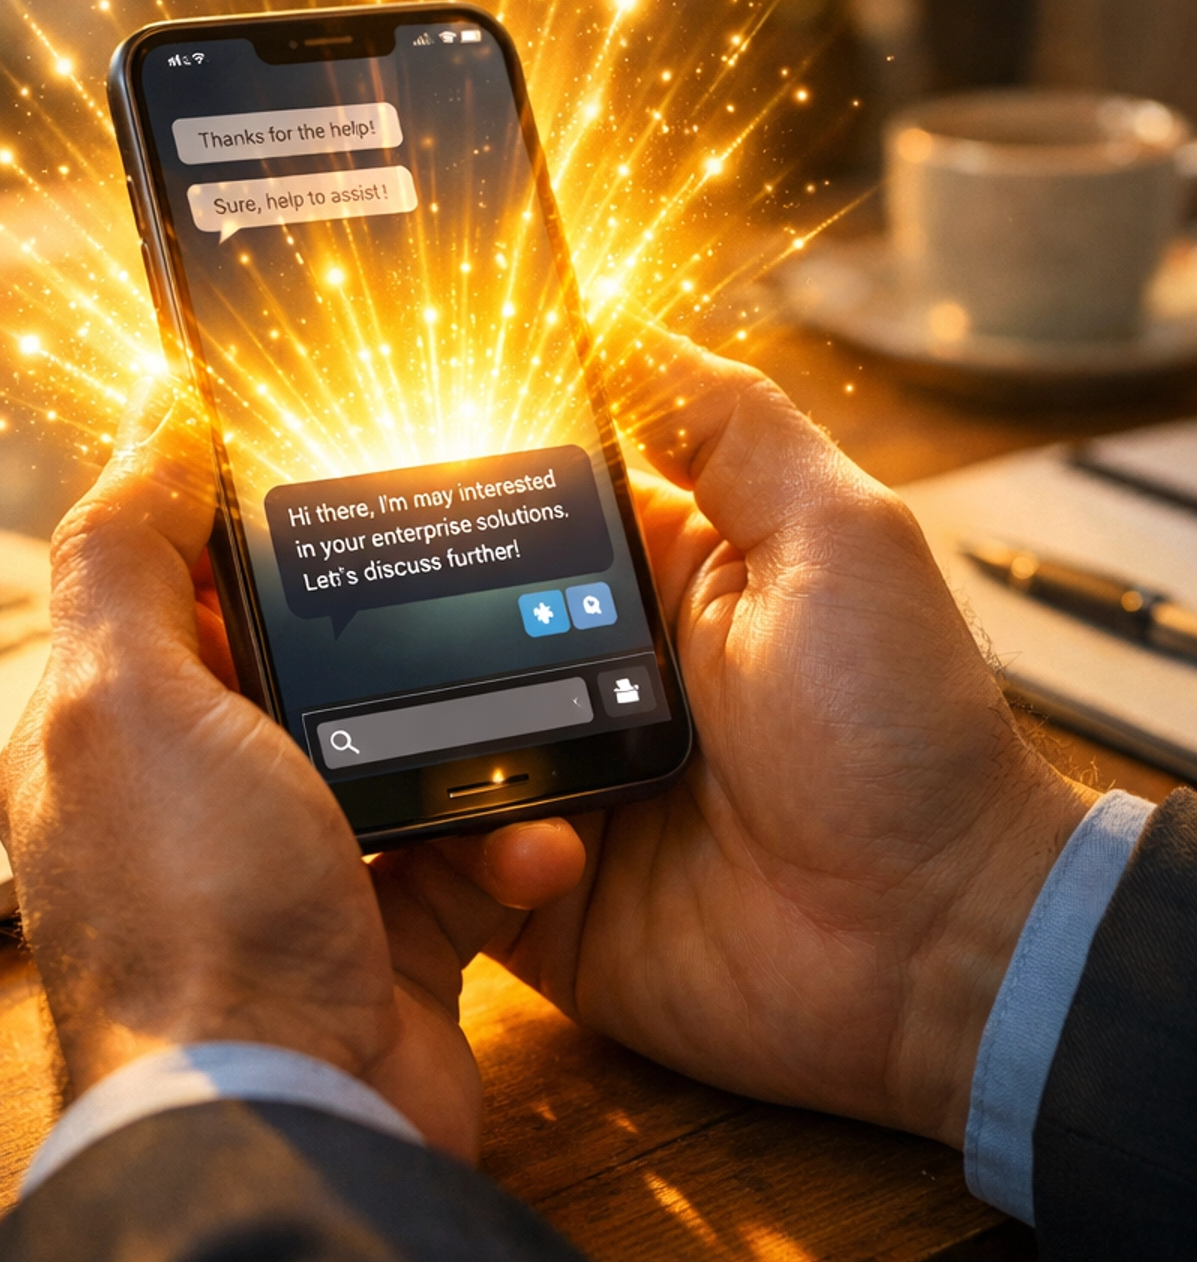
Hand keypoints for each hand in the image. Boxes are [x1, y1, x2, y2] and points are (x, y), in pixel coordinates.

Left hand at [0, 380, 580, 1160]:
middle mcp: (197, 805)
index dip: (240, 523)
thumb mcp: (128, 697)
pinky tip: (536, 837)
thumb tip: (152, 411)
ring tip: (530, 701)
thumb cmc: (186, 922)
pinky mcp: (392, 941)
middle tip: (465, 569)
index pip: (170, 589)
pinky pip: (471, 855)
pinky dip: (515, 841)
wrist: (294, 1122)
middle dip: (387, 630)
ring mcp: (298, 876)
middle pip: (303, 666)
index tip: (328, 458)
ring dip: (475, 735)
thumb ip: (127, 548)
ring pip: (405, 754)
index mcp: (110, 738)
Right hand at [430, 344, 1094, 1148]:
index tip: (372, 465)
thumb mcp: (839, 541)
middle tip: (330, 618)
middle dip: (394, 626)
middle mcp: (593, 680)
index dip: (456, 489)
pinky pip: (439, 869)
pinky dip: (431, 853)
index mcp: (659, 583)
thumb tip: (628, 316)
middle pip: (448, 631)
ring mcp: (559, 791)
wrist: (932, 944)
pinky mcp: (537, 900)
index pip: (526, 513)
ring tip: (422, 739)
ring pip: (420, 747)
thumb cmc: (908, 738)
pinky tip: (489, 842)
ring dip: (408, 741)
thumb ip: (734, 430)